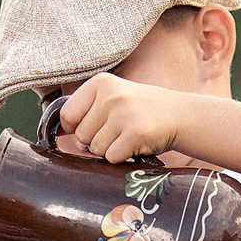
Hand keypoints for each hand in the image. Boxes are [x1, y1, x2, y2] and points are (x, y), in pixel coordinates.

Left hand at [56, 72, 194, 162]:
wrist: (181, 115)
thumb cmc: (141, 110)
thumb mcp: (114, 98)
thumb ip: (87, 111)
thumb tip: (60, 134)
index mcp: (101, 83)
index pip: (68, 115)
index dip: (75, 128)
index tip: (92, 127)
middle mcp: (111, 95)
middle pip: (81, 135)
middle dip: (95, 141)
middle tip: (118, 131)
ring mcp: (124, 114)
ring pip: (96, 149)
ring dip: (110, 150)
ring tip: (128, 135)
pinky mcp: (136, 134)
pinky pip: (112, 157)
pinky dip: (122, 157)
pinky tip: (135, 144)